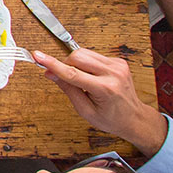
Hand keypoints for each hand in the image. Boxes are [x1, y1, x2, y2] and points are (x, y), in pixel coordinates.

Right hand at [33, 48, 169, 154]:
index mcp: (105, 89)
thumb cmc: (112, 118)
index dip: (52, 64)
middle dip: (66, 65)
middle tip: (66, 79)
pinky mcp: (118, 61)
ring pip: (84, 53)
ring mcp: (118, 65)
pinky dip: (87, 64)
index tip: (38, 56)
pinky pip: (93, 55)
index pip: (72, 72)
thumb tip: (50, 73)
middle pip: (77, 57)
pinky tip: (92, 77)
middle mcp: (113, 74)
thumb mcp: (85, 110)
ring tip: (83, 80)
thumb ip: (68, 89)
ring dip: (76, 64)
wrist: (134, 118)